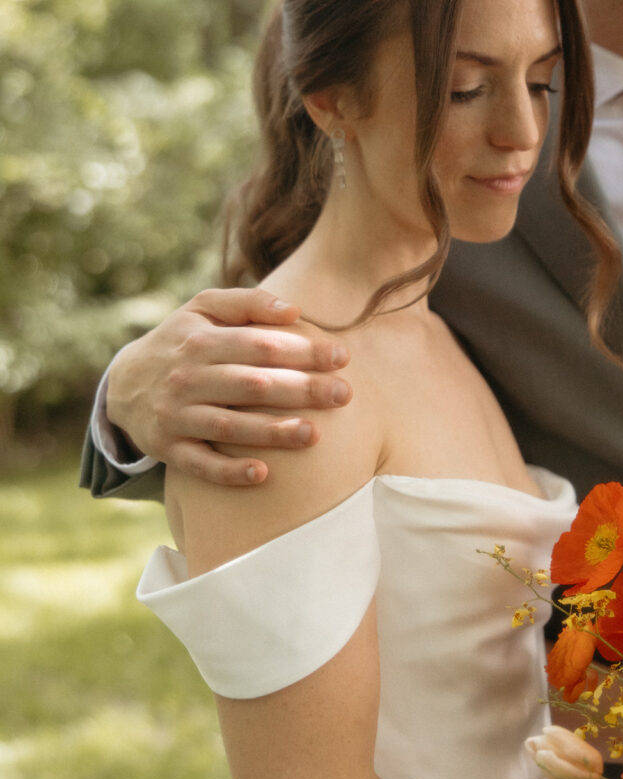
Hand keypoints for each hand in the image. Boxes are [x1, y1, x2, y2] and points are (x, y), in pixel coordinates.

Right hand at [106, 287, 351, 484]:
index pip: (260, 345)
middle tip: (343, 395)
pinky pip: (201, 464)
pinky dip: (229, 472)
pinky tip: (262, 474)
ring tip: (314, 434)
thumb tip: (294, 308)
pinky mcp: (170, 450)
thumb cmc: (182, 343)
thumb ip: (247, 304)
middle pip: (252, 385)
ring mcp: (177, 416)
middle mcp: (187, 379)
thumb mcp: (202, 310)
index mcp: (200, 342)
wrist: (123, 386)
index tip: (342, 357)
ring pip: (230, 427)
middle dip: (301, 390)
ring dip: (272, 432)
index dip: (303, 351)